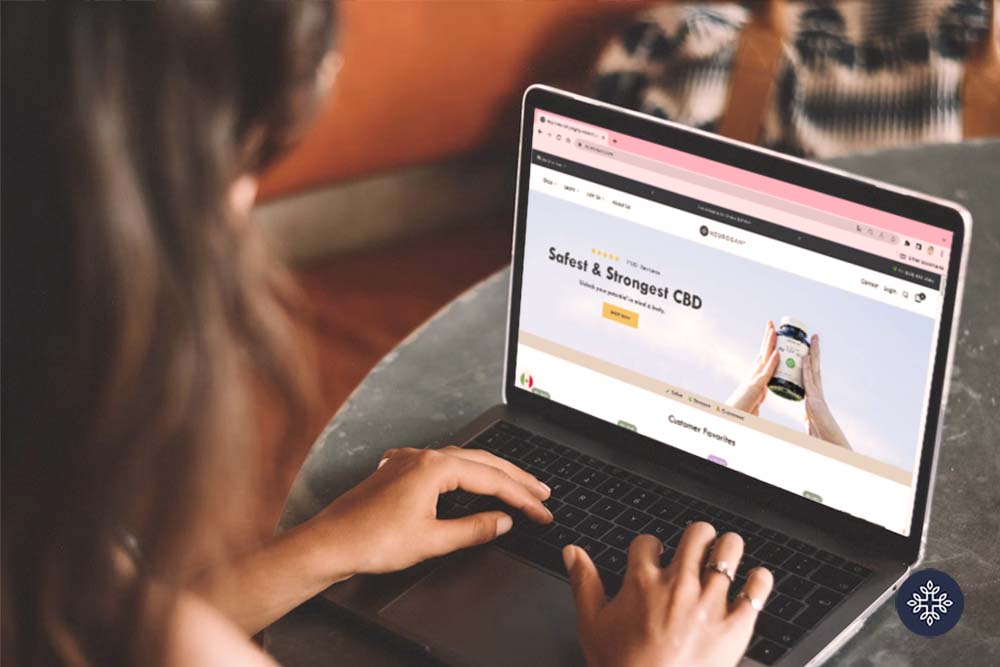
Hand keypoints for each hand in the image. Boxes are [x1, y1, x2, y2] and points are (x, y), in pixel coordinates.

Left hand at [312, 446, 552, 575]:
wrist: (329, 544)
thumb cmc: (371, 541)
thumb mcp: (432, 540)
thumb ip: (474, 529)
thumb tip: (502, 521)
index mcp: (434, 468)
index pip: (491, 479)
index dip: (521, 497)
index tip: (541, 511)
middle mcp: (422, 457)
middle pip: (481, 462)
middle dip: (515, 478)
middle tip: (542, 492)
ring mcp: (408, 461)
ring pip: (462, 460)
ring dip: (490, 472)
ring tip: (514, 484)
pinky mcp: (397, 471)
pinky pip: (439, 464)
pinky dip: (463, 471)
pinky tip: (465, 478)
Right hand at [564, 524, 773, 666]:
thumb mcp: (592, 624)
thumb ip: (583, 582)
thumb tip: (572, 553)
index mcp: (643, 581)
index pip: (648, 541)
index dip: (650, 547)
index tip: (653, 557)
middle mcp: (679, 585)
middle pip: (696, 533)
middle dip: (696, 537)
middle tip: (695, 547)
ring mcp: (710, 603)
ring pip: (729, 550)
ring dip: (727, 549)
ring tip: (725, 554)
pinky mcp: (735, 626)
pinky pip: (756, 589)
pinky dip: (759, 580)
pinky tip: (754, 580)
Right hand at [726, 321, 778, 414]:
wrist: (730, 421)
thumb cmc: (740, 414)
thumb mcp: (752, 404)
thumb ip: (758, 397)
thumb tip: (762, 395)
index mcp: (753, 380)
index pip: (762, 360)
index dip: (767, 347)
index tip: (773, 335)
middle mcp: (752, 377)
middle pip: (762, 354)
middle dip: (768, 338)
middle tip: (772, 324)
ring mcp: (752, 381)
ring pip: (763, 359)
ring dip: (769, 344)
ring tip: (775, 330)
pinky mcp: (754, 389)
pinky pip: (765, 374)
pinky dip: (771, 363)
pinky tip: (777, 353)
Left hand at [802, 335, 850, 449]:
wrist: (828, 442)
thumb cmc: (821, 433)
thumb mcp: (811, 420)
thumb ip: (809, 414)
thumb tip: (807, 414)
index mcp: (815, 395)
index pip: (811, 373)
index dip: (810, 360)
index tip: (808, 348)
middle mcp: (817, 391)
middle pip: (814, 367)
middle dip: (813, 351)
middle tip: (813, 336)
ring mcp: (817, 394)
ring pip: (814, 370)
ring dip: (812, 354)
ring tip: (812, 339)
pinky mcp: (815, 400)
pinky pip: (809, 381)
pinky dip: (806, 369)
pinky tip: (804, 358)